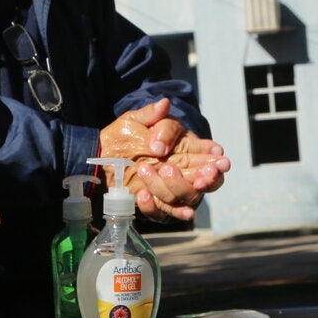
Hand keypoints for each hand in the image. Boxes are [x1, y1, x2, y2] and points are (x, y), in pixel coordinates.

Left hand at [99, 99, 230, 221]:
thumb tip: (165, 104)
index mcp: (187, 151)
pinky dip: (153, 206)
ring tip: (146, 169)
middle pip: (206, 183)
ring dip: (171, 186)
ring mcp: (171, 192)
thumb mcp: (136, 121)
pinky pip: (161, 213)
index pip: (211, 159)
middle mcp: (185, 174)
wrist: (100, 157)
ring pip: (185, 198)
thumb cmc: (124, 136)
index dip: (215, 161)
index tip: (216, 160)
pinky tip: (142, 194)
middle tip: (200, 176)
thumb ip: (152, 114)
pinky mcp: (156, 207)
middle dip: (207, 180)